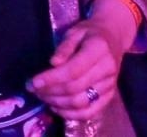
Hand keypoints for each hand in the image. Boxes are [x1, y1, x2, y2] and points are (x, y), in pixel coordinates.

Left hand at [28, 0, 133, 121]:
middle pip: (75, 89)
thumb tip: (53, 63)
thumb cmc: (90, 33)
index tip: (32, 82)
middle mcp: (107, 70)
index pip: (73, 70)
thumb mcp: (75, 31)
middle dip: (50, 92)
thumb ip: (64, 47)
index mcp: (99, 49)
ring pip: (81, 103)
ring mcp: (110, 86)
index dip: (51, 79)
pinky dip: (70, 115)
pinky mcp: (109, 97)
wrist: (114, 38)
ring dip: (57, 104)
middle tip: (33, 89)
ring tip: (42, 97)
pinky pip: (89, 113)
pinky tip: (56, 107)